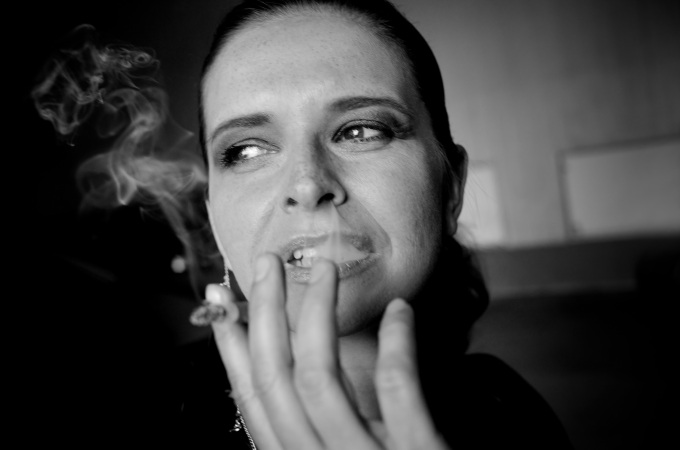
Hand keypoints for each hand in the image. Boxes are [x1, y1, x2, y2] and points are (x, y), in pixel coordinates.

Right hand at [209, 253, 448, 449]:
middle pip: (276, 381)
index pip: (254, 403)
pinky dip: (396, 343)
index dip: (233, 349)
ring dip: (317, 315)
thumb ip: (318, 432)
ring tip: (326, 269)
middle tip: (266, 263)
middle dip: (264, 315)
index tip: (223, 302)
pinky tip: (401, 310)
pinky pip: (397, 389)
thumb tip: (297, 370)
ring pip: (319, 378)